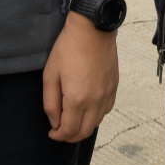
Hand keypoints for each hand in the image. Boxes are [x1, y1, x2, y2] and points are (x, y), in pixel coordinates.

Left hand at [42, 12, 118, 142]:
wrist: (92, 28)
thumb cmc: (68, 48)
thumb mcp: (50, 75)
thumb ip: (50, 103)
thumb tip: (55, 122)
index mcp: (77, 99)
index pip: (69, 130)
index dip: (58, 136)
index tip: (52, 133)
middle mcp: (95, 100)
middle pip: (85, 131)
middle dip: (70, 136)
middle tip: (60, 132)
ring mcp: (107, 93)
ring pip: (97, 122)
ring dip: (84, 127)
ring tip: (72, 120)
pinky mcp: (114, 86)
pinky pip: (106, 109)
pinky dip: (96, 115)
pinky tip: (87, 108)